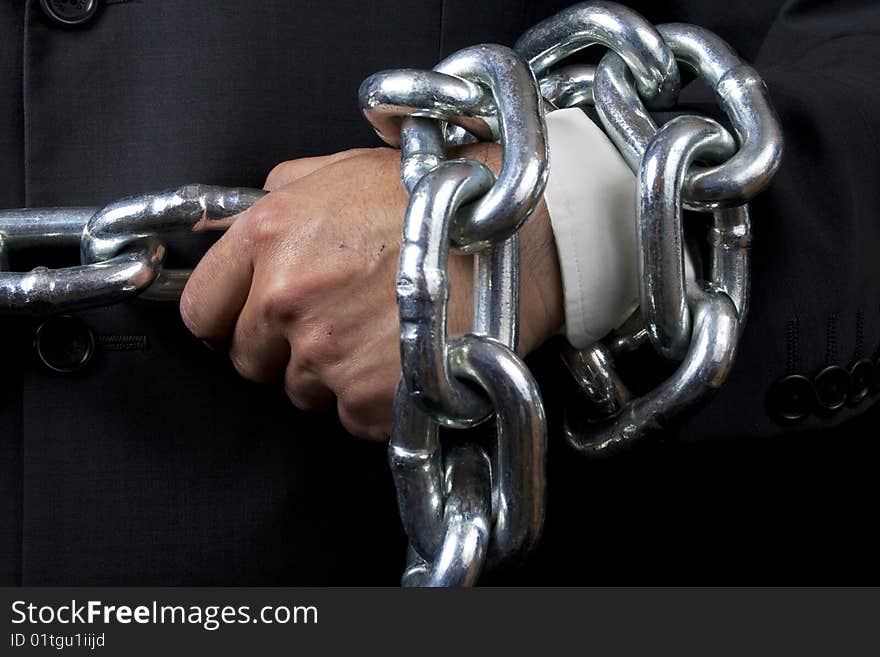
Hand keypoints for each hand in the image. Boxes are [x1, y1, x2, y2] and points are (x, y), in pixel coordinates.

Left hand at [180, 145, 562, 439]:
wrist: (513, 242)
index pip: (202, 310)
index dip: (225, 320)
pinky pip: (347, 418)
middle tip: (332, 324)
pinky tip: (401, 359)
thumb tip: (240, 217)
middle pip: (249, 360)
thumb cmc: (437, 199)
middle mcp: (287, 299)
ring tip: (379, 334)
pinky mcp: (367, 399)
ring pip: (300, 392)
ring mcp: (326, 354)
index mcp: (270, 236)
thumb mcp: (346, 168)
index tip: (244, 323)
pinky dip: (371, 400)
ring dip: (331, 375)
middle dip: (281, 349)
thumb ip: (281, 190)